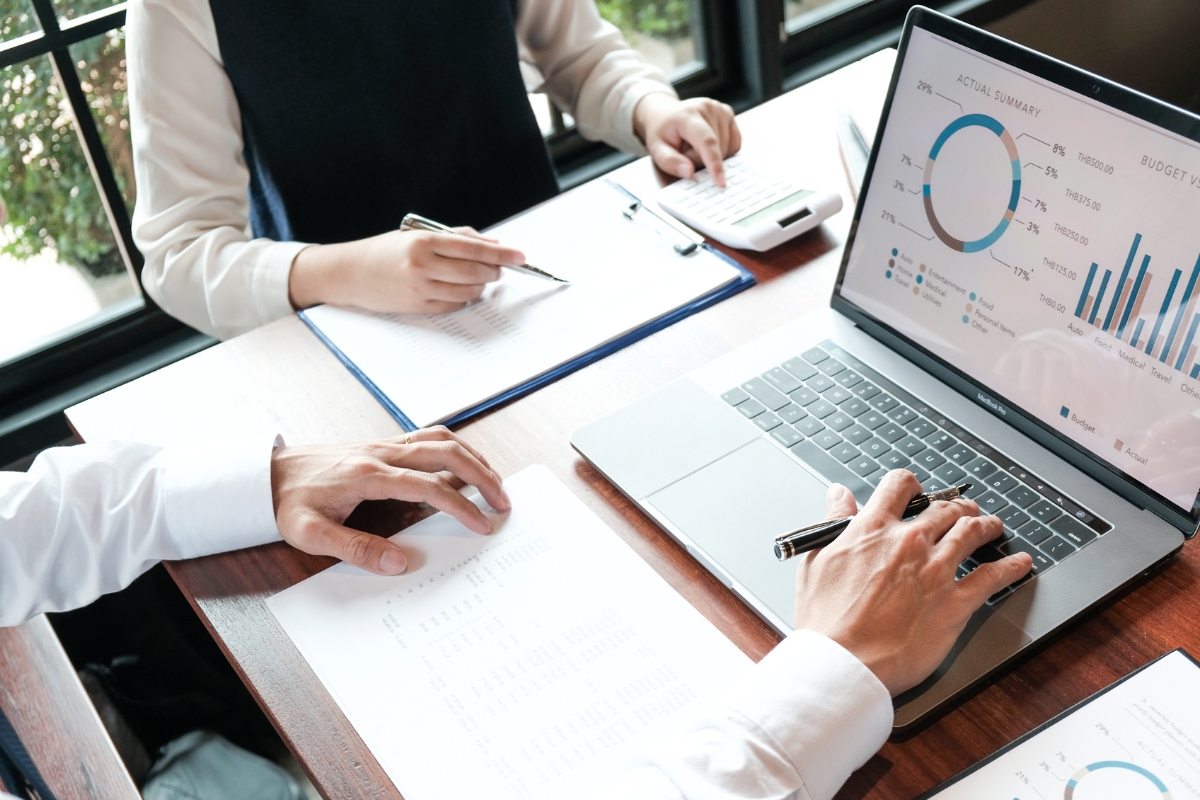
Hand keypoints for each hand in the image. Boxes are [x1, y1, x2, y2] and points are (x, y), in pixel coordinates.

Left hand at [270, 427, 510, 574]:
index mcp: (368, 475)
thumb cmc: (288, 503)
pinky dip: (455, 448)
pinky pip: (427, 437)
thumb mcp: (311, 535)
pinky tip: (464, 464)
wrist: (266, 474)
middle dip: (482, 476)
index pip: (429, 486)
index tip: (483, 525)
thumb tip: (399, 562)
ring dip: (473, 457)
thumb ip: (355, 549)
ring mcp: (383, 445)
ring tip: (495, 482)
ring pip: (441, 439)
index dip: (461, 506)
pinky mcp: (382, 445)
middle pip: (446, 453)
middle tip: (504, 502)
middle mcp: (381, 453)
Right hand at [288, 227, 526, 313]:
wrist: (349, 273)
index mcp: (424, 242)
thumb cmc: (385, 250)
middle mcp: (423, 265)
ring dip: (480, 285)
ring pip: (469, 291)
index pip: (474, 248)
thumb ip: (455, 237)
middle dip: (494, 270)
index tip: (521, 256)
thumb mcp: (417, 234)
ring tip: (478, 277)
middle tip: (499, 268)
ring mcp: (421, 289)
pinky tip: (460, 290)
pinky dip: (464, 298)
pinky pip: (454, 305)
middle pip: (476, 271)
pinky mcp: (418, 307)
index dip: (502, 253)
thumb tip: (491, 242)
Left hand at [633, 93, 741, 185]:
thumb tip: (689, 172)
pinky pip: (733, 145)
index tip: (721, 182)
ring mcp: (721, 110)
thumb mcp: (656, 149)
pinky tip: (707, 144)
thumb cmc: (661, 132)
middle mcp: (708, 108)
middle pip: (716, 150)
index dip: (714, 163)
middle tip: (685, 151)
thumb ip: (670, 162)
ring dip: (711, 156)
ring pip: (726, 149)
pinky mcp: (729, 114)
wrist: (664, 113)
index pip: (707, 141)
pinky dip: (722, 151)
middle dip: (701, 160)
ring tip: (694, 145)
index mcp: (688, 115)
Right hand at [793, 471, 1031, 695]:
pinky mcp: (955, 603)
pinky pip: (993, 577)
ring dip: (985, 525)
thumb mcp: (817, 560)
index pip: (899, 485)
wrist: (842, 662)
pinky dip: (1010, 567)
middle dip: (957, 506)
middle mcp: (909, 542)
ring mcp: (936, 571)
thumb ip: (834, 522)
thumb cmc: (825, 620)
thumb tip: (838, 495)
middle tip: (963, 510)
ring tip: (992, 526)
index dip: (910, 483)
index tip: (916, 489)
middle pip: (944, 508)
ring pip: (971, 533)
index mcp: (872, 529)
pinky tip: (1020, 563)